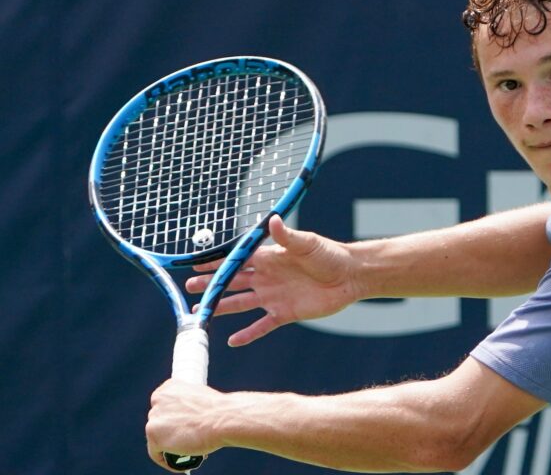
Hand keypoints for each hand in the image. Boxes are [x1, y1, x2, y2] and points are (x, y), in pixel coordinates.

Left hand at [146, 379, 222, 470]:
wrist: (223, 418)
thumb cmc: (219, 410)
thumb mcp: (200, 398)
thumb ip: (187, 405)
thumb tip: (186, 419)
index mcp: (169, 387)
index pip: (163, 406)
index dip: (172, 418)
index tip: (181, 426)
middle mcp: (158, 400)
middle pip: (159, 421)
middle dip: (171, 431)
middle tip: (187, 438)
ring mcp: (154, 419)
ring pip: (157, 437)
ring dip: (170, 445)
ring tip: (186, 452)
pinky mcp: (154, 438)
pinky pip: (156, 454)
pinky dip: (166, 460)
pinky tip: (179, 464)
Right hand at [186, 215, 364, 345]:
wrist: (351, 276)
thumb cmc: (330, 255)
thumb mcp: (307, 243)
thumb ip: (286, 236)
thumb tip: (271, 220)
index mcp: (269, 258)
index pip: (237, 260)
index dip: (217, 263)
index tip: (196, 265)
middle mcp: (267, 278)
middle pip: (233, 282)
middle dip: (211, 285)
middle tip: (189, 288)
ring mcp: (274, 296)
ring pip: (241, 304)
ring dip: (222, 308)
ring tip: (200, 312)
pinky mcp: (285, 313)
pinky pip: (262, 325)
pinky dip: (248, 334)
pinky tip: (231, 341)